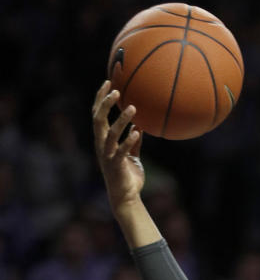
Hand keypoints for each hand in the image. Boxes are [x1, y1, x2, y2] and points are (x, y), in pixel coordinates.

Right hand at [92, 80, 143, 210]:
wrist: (126, 197)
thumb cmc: (128, 175)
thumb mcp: (132, 154)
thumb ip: (134, 140)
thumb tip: (141, 125)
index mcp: (103, 140)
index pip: (98, 114)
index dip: (100, 98)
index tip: (108, 82)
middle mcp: (102, 145)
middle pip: (98, 119)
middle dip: (104, 103)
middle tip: (115, 89)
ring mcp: (107, 155)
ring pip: (110, 133)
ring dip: (120, 119)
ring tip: (132, 107)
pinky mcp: (116, 165)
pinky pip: (121, 150)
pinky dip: (128, 140)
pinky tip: (138, 131)